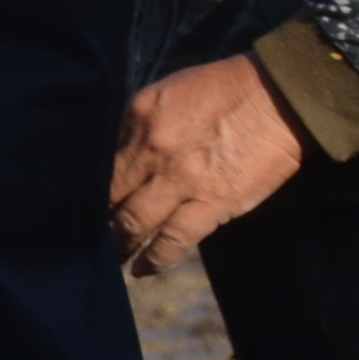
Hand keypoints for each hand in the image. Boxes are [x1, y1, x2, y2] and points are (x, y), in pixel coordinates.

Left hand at [109, 53, 304, 275]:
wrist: (278, 97)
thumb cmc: (223, 90)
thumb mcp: (166, 93)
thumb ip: (138, 126)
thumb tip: (117, 159)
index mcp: (137, 117)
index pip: (100, 163)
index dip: (89, 188)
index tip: (80, 205)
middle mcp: (152, 149)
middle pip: (111, 195)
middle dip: (96, 219)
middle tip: (87, 237)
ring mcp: (181, 179)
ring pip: (134, 222)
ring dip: (119, 244)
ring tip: (110, 259)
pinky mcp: (213, 203)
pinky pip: (175, 239)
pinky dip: (155, 259)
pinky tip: (141, 269)